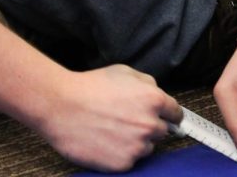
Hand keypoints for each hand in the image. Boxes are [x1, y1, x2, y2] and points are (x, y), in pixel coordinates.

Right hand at [38, 65, 181, 171]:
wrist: (60, 106)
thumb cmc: (90, 87)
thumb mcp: (125, 72)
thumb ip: (148, 83)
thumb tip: (158, 93)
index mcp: (154, 100)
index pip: (176, 114)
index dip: (168, 115)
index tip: (165, 118)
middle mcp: (150, 125)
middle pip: (162, 131)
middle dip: (150, 126)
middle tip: (128, 122)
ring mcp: (136, 146)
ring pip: (148, 147)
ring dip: (137, 142)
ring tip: (114, 132)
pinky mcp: (122, 163)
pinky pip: (131, 161)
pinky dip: (122, 154)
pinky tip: (106, 143)